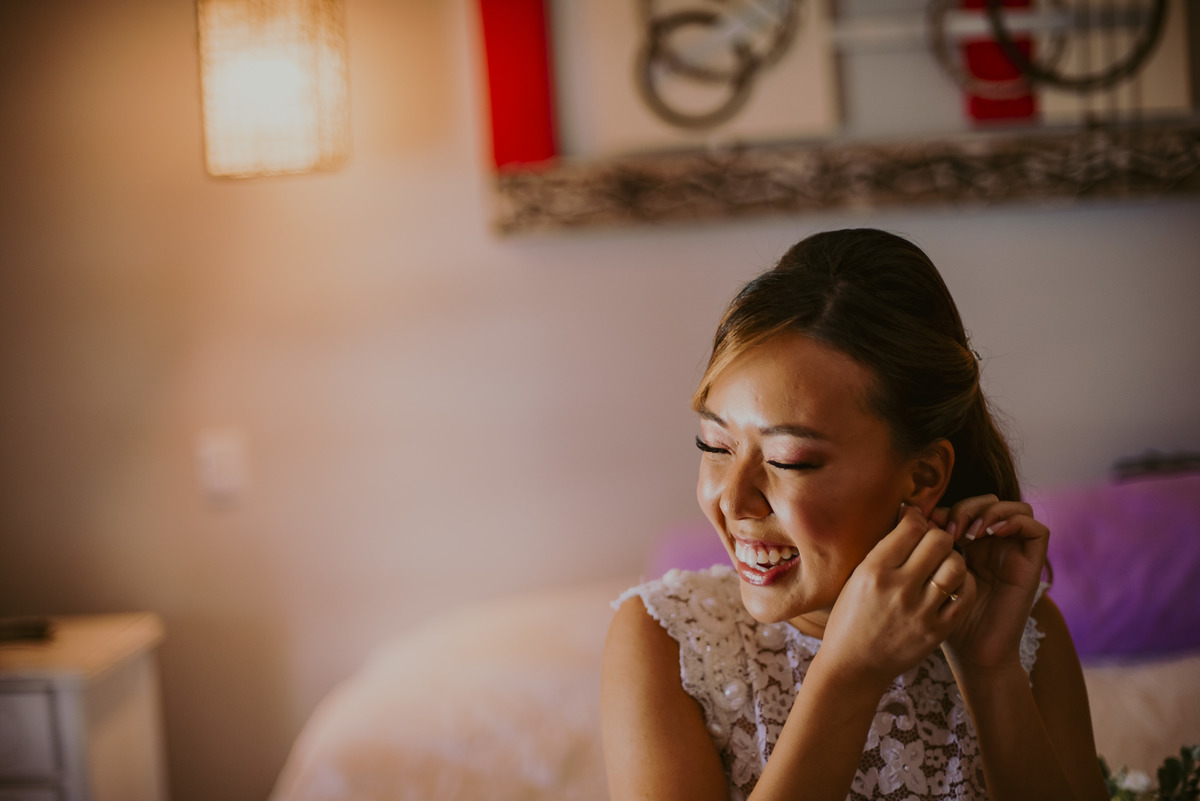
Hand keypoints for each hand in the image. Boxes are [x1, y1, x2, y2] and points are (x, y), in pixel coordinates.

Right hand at [820, 505, 975, 691]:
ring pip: (957, 565)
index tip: (914, 523)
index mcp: (873, 571)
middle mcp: (899, 588)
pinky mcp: (937, 631)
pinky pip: (966, 596)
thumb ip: (883, 551)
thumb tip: (908, 518)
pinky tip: (951, 585)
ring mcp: (920, 611)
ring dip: (953, 559)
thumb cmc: (851, 617)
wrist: (853, 666)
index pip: (911, 526)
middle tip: (932, 544)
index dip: (917, 518)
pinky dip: (963, 584)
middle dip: (938, 536)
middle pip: (939, 541)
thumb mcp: (856, 578)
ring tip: (943, 565)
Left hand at [930, 495, 1048, 672]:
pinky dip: (1015, 521)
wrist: (972, 655)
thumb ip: (923, 545)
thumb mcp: (927, 575)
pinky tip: (990, 533)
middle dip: (967, 506)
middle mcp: (994, 546)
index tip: (926, 524)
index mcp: (968, 545)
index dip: (947, 507)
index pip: (964, 505)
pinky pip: (1037, 530)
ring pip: (1015, 508)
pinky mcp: (1032, 566)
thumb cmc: (943, 618)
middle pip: (988, 501)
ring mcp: (1014, 554)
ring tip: (968, 532)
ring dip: (989, 511)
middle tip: (948, 529)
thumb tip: (908, 508)